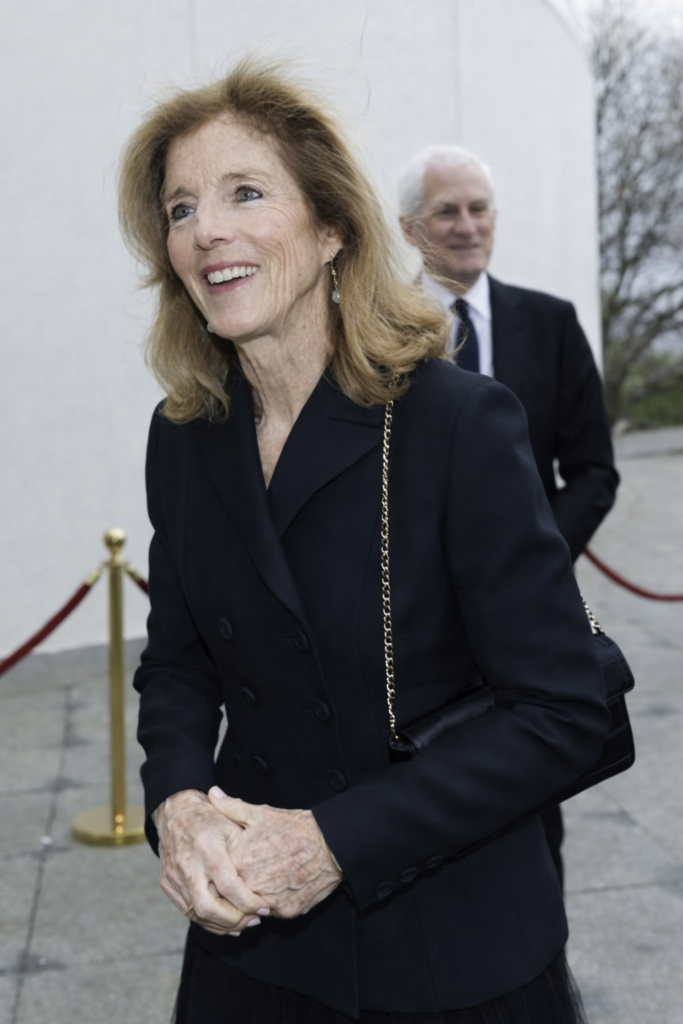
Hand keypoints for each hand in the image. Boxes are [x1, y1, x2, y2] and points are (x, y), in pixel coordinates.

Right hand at [152, 789, 270, 935]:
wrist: (175, 811)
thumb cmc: (209, 817)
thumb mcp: (232, 825)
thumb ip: (247, 850)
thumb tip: (265, 878)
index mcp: (207, 848)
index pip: (228, 885)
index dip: (248, 902)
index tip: (265, 907)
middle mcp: (187, 864)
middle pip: (208, 908)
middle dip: (234, 921)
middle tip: (254, 920)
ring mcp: (174, 876)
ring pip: (197, 914)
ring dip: (222, 925)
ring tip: (243, 923)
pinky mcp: (167, 884)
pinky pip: (187, 911)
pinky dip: (207, 920)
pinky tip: (224, 920)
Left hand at [208, 787, 343, 919]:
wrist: (330, 845)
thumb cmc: (295, 828)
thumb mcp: (261, 813)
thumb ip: (231, 807)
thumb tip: (212, 794)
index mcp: (239, 860)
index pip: (217, 873)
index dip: (221, 868)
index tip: (227, 862)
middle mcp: (250, 885)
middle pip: (232, 893)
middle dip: (235, 886)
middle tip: (248, 873)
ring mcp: (268, 901)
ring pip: (251, 905)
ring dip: (253, 896)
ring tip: (264, 879)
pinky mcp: (285, 911)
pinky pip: (271, 911)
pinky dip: (272, 902)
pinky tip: (278, 887)